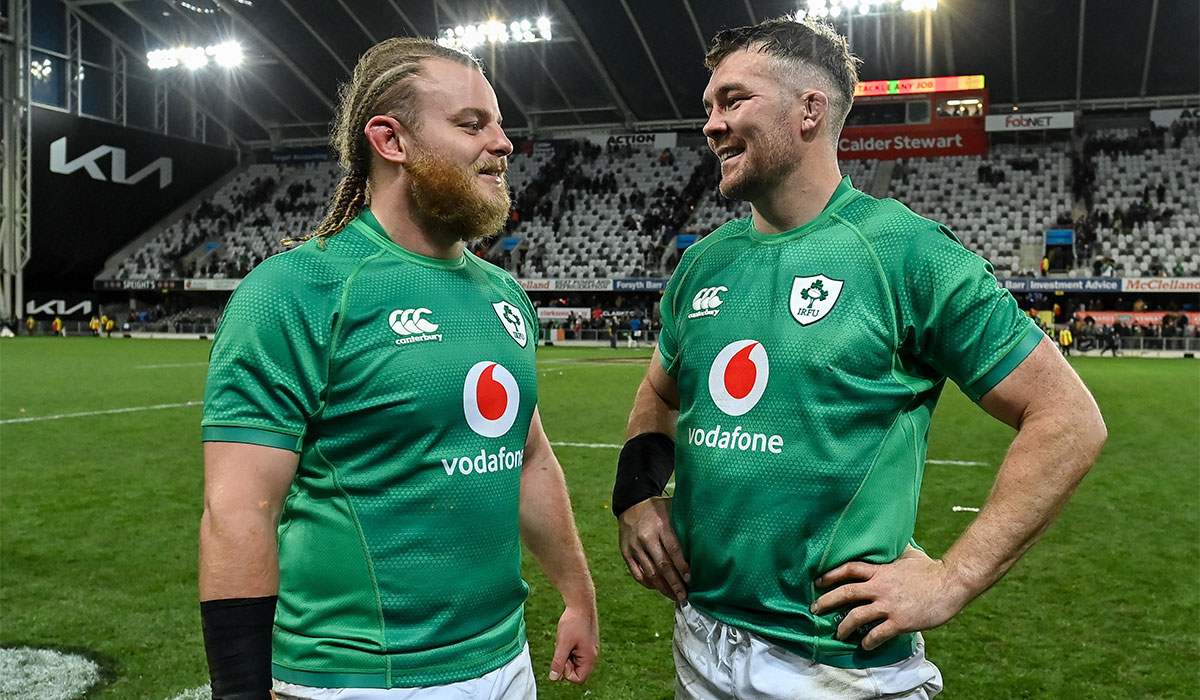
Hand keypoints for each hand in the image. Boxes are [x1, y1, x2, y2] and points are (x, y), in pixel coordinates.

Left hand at [548, 604, 598, 683]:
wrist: (580, 603)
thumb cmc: (573, 622)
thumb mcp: (562, 644)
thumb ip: (558, 662)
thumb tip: (553, 678)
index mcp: (590, 658)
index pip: (578, 679)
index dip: (566, 672)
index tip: (562, 657)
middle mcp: (592, 656)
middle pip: (576, 671)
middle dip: (565, 662)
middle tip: (562, 648)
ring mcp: (589, 649)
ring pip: (574, 662)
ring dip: (565, 654)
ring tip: (564, 641)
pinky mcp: (586, 643)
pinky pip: (575, 653)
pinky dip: (568, 648)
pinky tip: (566, 637)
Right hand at [618, 497, 688, 601]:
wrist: (631, 503)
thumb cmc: (658, 509)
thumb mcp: (672, 509)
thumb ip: (685, 523)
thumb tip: (707, 538)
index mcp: (660, 525)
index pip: (674, 550)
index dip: (682, 567)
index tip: (691, 580)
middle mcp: (646, 537)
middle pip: (662, 565)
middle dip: (675, 583)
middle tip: (685, 596)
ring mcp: (634, 546)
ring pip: (650, 573)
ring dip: (663, 588)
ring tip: (675, 597)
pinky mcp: (625, 553)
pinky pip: (637, 574)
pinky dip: (649, 584)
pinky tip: (659, 588)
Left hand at [810, 548, 971, 650]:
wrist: (950, 584)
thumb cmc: (931, 569)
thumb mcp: (910, 555)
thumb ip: (896, 552)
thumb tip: (894, 541)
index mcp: (881, 571)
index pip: (849, 569)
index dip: (831, 574)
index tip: (818, 581)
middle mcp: (880, 587)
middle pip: (846, 592)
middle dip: (827, 601)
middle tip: (814, 609)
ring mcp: (888, 605)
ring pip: (856, 616)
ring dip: (843, 626)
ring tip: (838, 633)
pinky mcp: (899, 621)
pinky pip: (877, 634)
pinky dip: (868, 642)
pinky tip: (865, 646)